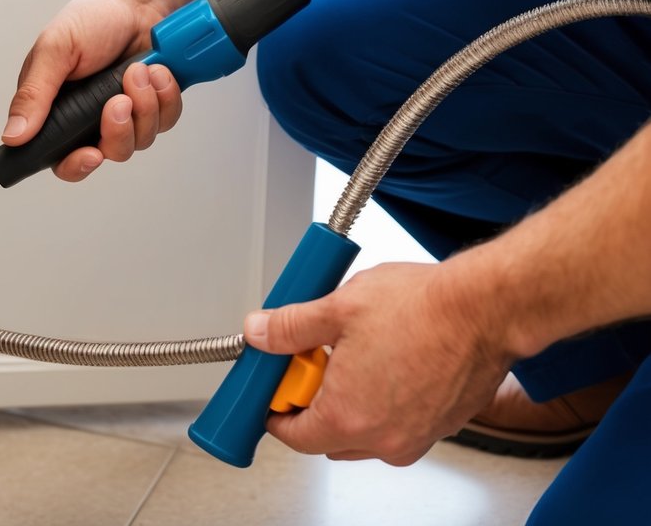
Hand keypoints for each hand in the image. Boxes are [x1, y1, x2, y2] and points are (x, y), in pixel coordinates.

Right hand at [3, 0, 182, 180]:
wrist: (137, 0)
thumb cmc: (91, 18)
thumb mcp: (54, 49)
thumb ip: (34, 94)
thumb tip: (13, 134)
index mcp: (56, 109)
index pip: (60, 158)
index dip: (76, 165)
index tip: (90, 154)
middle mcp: (90, 118)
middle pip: (108, 153)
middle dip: (119, 129)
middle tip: (119, 99)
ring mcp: (125, 114)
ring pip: (140, 140)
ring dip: (145, 105)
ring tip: (139, 70)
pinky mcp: (153, 106)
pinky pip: (165, 120)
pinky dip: (165, 97)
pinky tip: (158, 72)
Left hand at [245, 260, 511, 465]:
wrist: (487, 308)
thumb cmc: (423, 309)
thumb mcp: (336, 308)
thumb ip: (289, 327)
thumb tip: (260, 333)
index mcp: (349, 417)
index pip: (295, 436)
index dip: (277, 413)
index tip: (273, 393)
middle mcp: (384, 439)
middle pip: (329, 438)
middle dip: (313, 406)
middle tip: (311, 364)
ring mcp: (417, 436)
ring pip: (365, 433)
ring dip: (350, 404)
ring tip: (352, 355)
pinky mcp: (443, 425)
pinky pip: (399, 424)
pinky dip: (384, 402)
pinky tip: (386, 360)